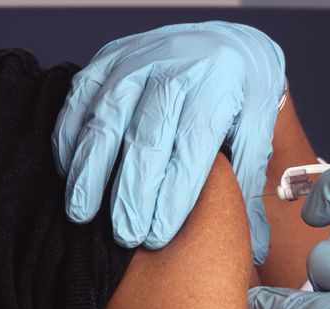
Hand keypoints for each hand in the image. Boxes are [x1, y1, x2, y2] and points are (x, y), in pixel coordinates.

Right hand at [51, 22, 284, 262]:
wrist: (227, 42)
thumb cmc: (244, 93)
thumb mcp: (259, 129)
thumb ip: (249, 184)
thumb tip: (254, 245)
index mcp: (217, 89)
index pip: (191, 148)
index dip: (172, 195)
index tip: (156, 236)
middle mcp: (175, 71)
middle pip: (146, 138)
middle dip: (132, 192)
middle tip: (125, 235)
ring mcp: (137, 61)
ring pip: (106, 119)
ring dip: (91, 169)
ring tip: (82, 212)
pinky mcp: (110, 58)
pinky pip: (81, 97)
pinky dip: (70, 134)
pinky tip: (71, 170)